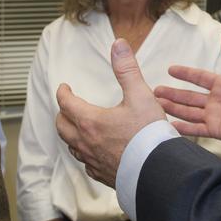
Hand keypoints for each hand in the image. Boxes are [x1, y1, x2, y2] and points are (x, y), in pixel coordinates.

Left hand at [56, 39, 163, 186]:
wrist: (158, 171)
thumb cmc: (149, 135)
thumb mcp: (140, 96)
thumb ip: (127, 70)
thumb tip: (118, 45)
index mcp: (90, 121)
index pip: (66, 104)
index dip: (63, 93)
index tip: (64, 88)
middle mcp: (86, 142)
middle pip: (62, 127)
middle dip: (63, 114)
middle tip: (67, 107)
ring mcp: (93, 160)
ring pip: (72, 146)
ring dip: (71, 134)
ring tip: (77, 128)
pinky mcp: (102, 175)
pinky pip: (86, 164)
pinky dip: (85, 153)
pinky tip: (94, 152)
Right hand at [154, 37, 220, 145]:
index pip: (199, 78)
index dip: (185, 73)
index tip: (171, 69)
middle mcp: (215, 100)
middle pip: (189, 96)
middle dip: (172, 93)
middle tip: (155, 91)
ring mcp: (214, 115)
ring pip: (188, 111)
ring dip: (173, 108)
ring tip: (158, 104)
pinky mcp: (215, 129)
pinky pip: (196, 129)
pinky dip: (184, 128)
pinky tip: (171, 124)